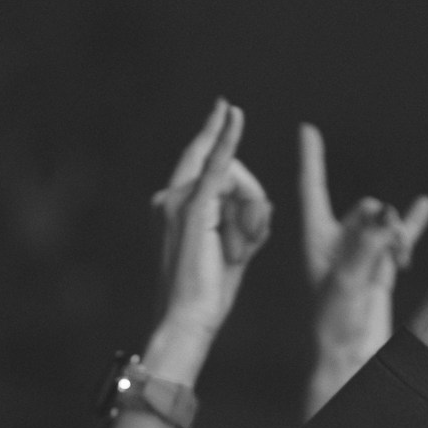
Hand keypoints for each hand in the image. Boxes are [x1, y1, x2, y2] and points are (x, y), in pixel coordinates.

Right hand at [150, 98, 272, 363]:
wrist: (185, 319)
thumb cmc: (205, 295)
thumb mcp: (227, 250)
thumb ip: (239, 220)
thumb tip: (260, 201)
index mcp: (168, 207)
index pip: (204, 166)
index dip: (216, 136)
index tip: (227, 108)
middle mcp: (167, 197)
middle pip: (225, 171)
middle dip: (249, 196)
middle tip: (251, 237)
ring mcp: (176, 200)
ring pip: (232, 179)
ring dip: (250, 210)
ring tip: (239, 250)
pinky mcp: (193, 207)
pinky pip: (217, 166)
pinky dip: (226, 138)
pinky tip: (233, 114)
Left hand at [299, 122, 427, 367]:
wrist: (351, 355)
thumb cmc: (336, 324)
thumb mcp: (347, 282)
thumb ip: (367, 246)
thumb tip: (387, 216)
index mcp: (317, 240)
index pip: (312, 190)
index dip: (311, 159)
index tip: (307, 129)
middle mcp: (338, 242)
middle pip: (365, 208)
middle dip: (382, 220)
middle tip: (389, 244)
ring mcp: (362, 253)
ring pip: (386, 222)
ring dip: (397, 234)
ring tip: (400, 259)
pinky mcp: (382, 266)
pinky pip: (401, 236)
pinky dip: (413, 223)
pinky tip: (424, 204)